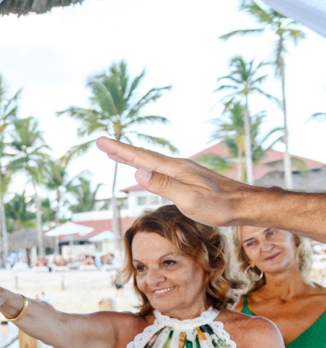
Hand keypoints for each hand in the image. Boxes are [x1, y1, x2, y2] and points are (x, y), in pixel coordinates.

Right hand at [96, 137, 245, 228]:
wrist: (246, 204)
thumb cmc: (220, 206)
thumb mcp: (189, 199)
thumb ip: (163, 185)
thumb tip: (138, 171)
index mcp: (175, 169)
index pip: (141, 158)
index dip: (119, 150)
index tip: (101, 142)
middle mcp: (178, 166)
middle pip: (144, 156)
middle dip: (121, 151)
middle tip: (102, 144)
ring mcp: (184, 171)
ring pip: (152, 161)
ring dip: (132, 157)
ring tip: (117, 154)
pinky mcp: (188, 178)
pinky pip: (160, 168)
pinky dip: (146, 165)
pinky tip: (147, 169)